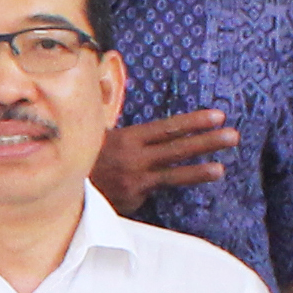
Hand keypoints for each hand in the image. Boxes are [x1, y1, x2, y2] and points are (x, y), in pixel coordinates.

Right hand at [94, 106, 237, 213]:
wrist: (60, 186)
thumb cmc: (86, 158)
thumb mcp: (100, 133)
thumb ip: (120, 123)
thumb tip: (121, 93)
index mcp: (129, 137)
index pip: (168, 127)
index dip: (194, 122)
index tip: (217, 115)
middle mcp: (134, 157)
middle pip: (176, 148)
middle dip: (207, 141)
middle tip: (232, 135)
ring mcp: (135, 179)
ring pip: (172, 174)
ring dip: (199, 170)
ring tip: (221, 168)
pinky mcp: (132, 199)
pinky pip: (153, 192)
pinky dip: (164, 187)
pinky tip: (180, 182)